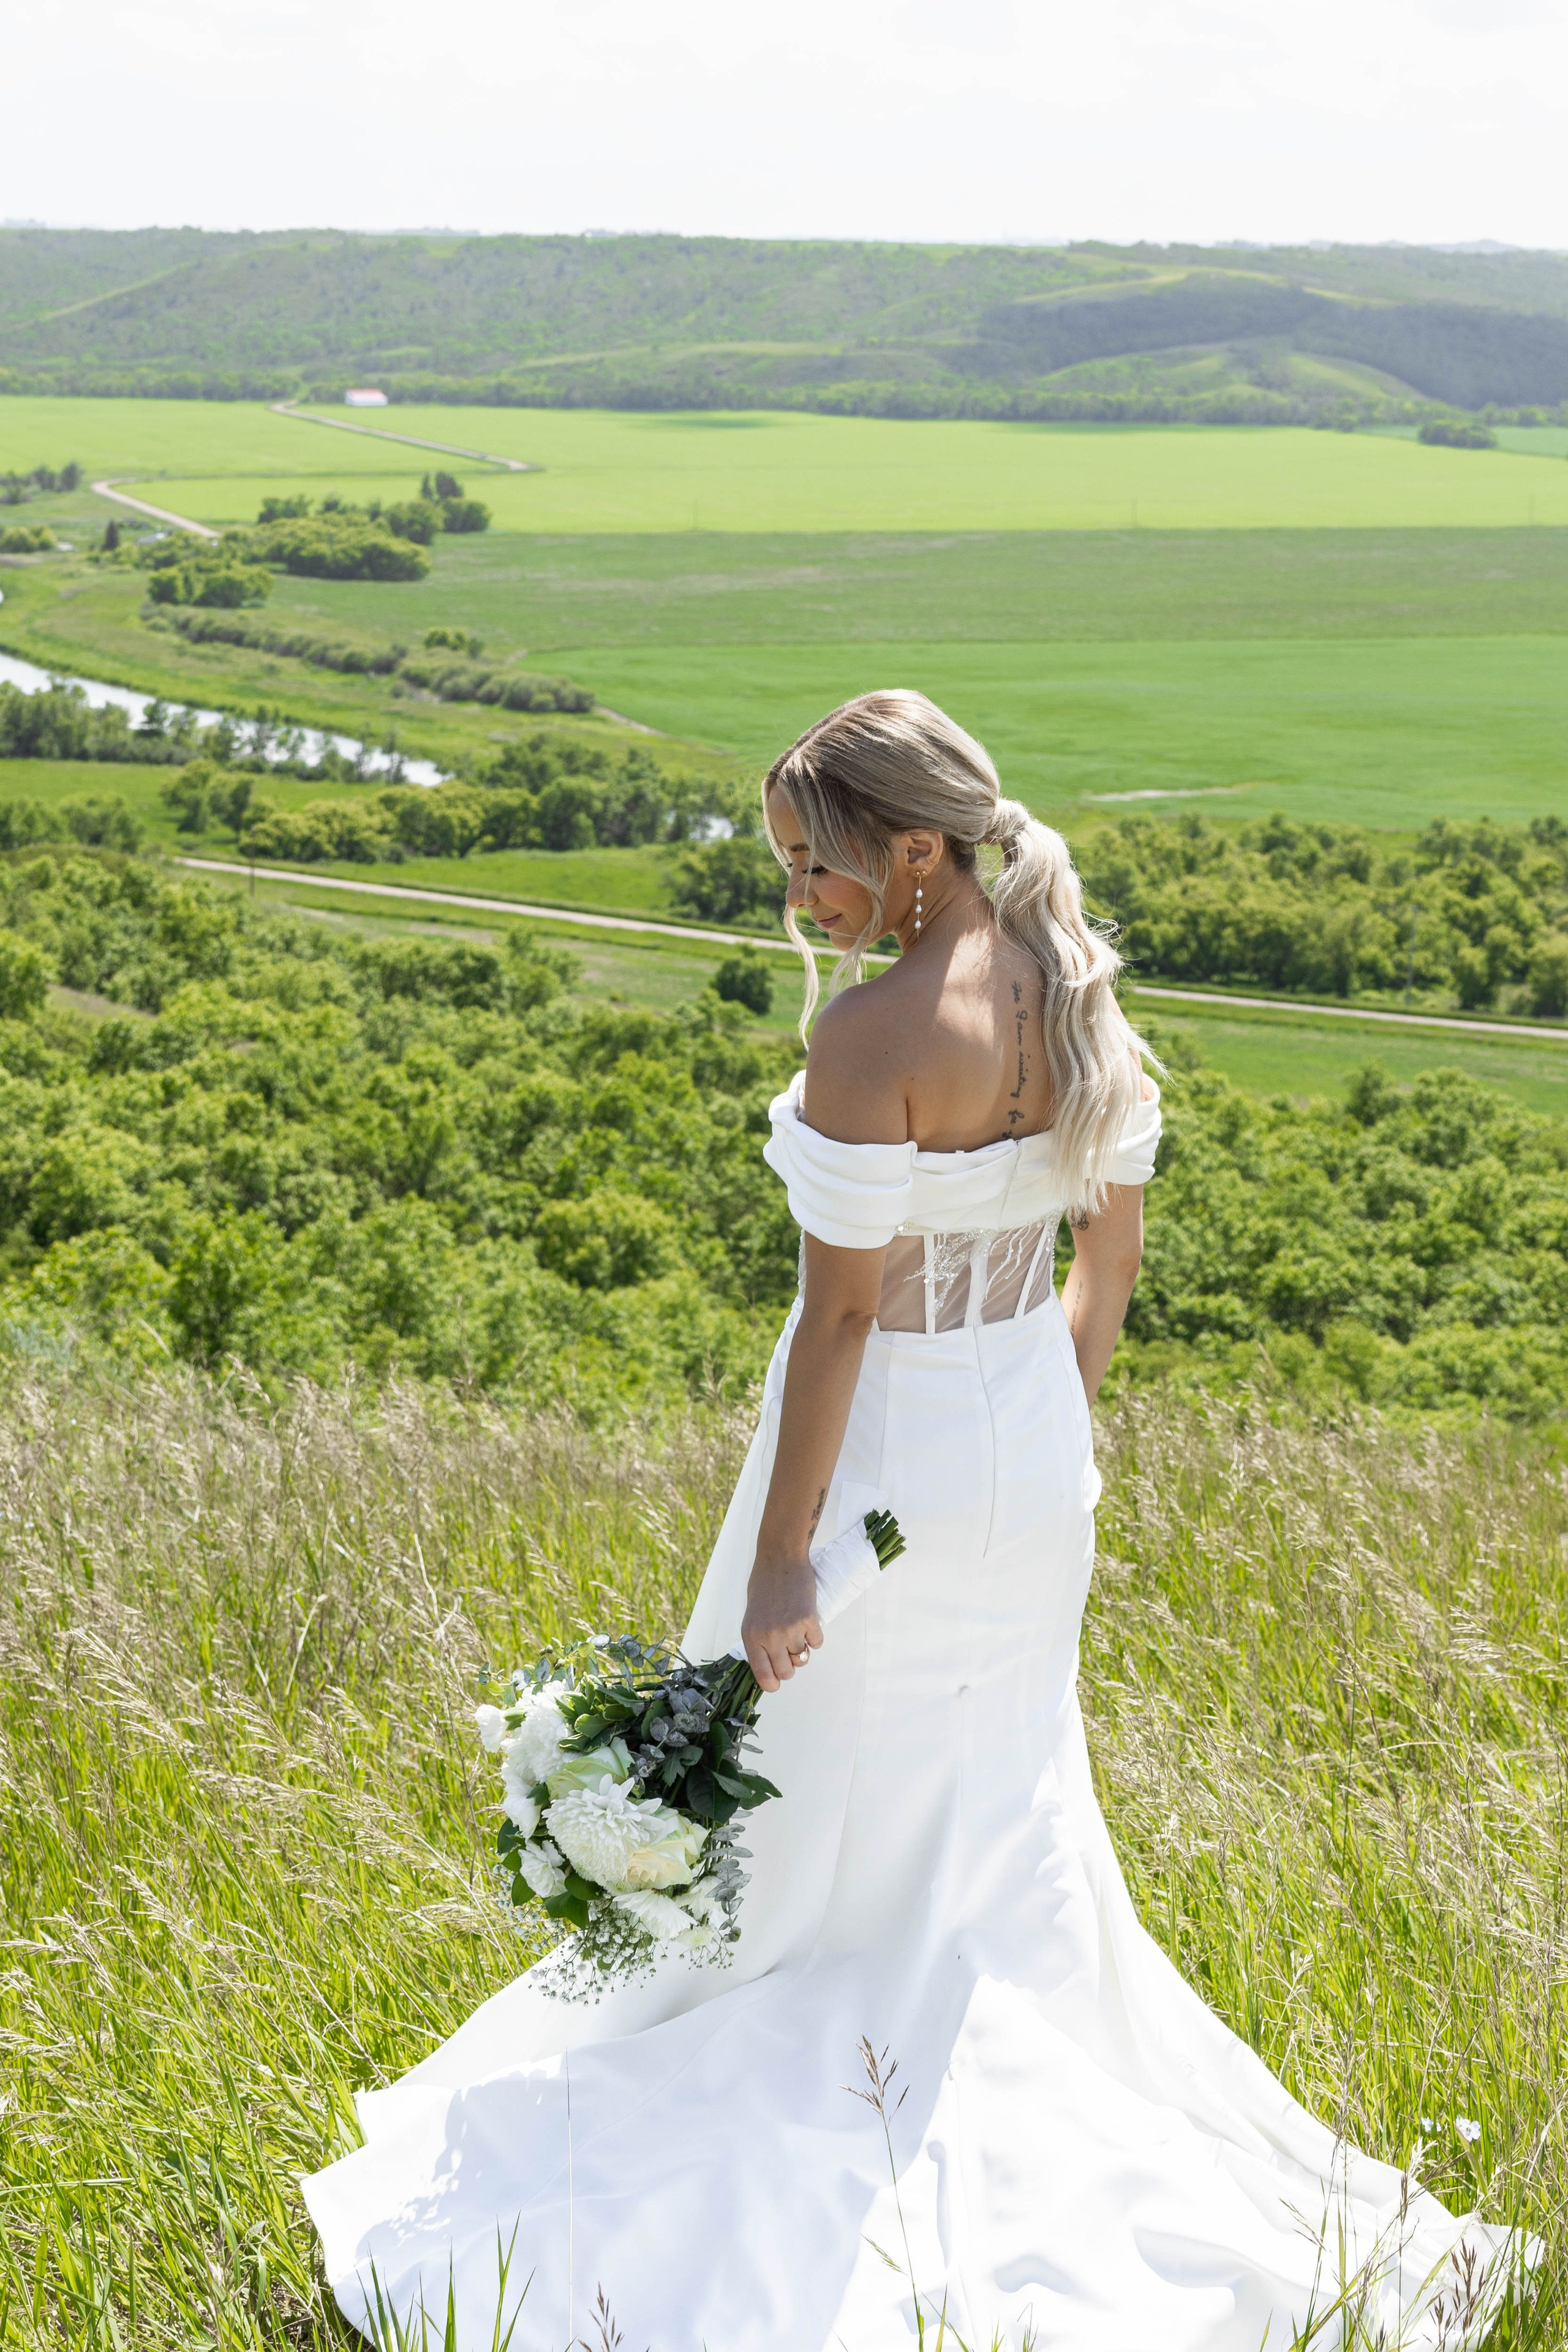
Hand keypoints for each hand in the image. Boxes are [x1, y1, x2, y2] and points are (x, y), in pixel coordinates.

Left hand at [741, 1556, 822, 1692]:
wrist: (781, 1558)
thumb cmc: (764, 1585)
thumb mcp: (752, 1616)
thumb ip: (759, 1640)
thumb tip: (771, 1664)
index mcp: (751, 1636)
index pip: (764, 1676)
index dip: (773, 1684)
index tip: (777, 1680)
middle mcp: (770, 1637)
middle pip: (787, 1672)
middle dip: (790, 1666)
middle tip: (789, 1651)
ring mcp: (790, 1629)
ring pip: (802, 1658)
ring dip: (802, 1648)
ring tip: (797, 1630)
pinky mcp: (809, 1620)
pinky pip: (817, 1643)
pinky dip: (815, 1636)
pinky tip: (808, 1622)